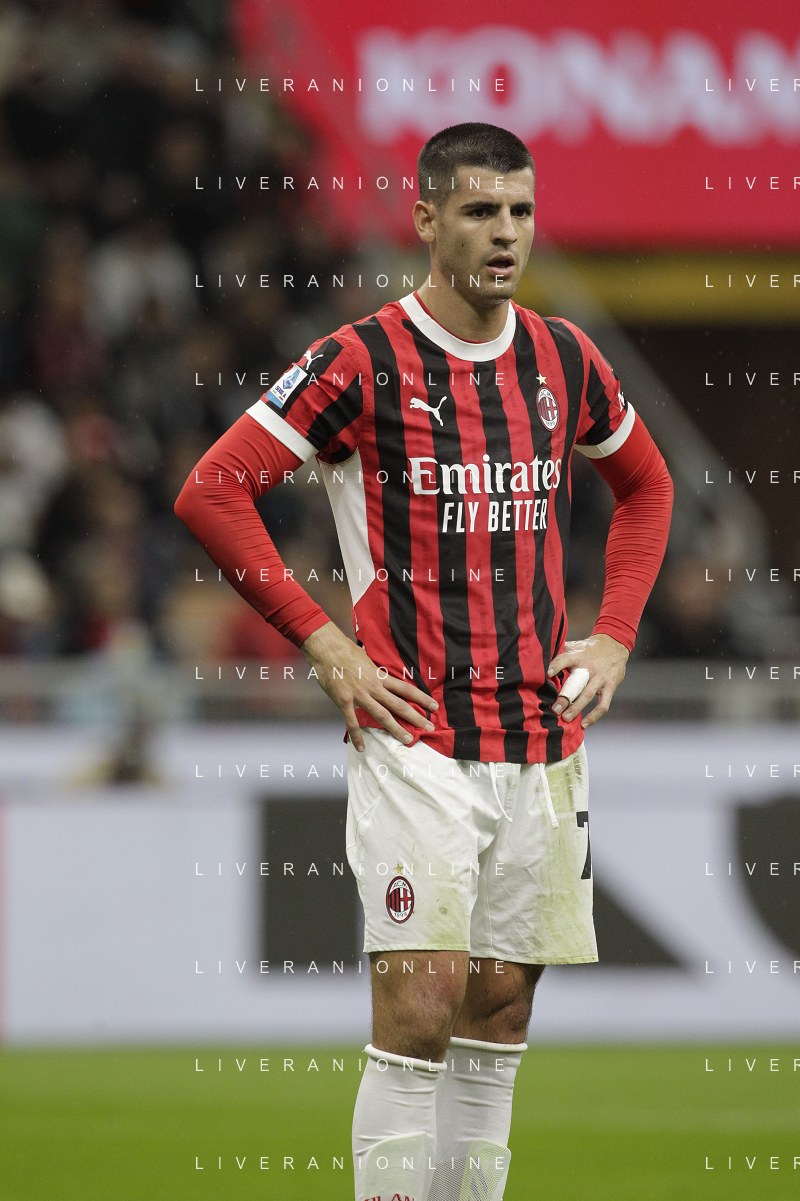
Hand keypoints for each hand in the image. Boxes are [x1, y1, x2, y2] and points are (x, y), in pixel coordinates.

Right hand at [300, 621, 437, 751]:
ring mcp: (359, 695)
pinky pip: (352, 723)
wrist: (327, 649)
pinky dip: (357, 737)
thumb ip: (376, 671)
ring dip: (396, 729)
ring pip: (382, 716)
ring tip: (407, 740)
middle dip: (416, 717)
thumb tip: (383, 675)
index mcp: (380, 676)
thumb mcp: (367, 659)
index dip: (422, 698)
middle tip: (429, 727)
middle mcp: (373, 687)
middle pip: (399, 704)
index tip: (434, 706)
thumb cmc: (346, 651)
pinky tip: (362, 748)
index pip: (406, 689)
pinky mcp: (344, 702)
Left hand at [546, 633, 628, 729]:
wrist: (615, 645)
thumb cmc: (590, 648)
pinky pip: (603, 705)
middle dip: (565, 697)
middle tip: (554, 709)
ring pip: (588, 695)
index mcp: (579, 656)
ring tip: (565, 718)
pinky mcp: (610, 687)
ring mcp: (601, 678)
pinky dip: (594, 716)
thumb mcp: (576, 645)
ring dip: (576, 708)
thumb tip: (541, 656)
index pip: (565, 659)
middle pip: (576, 683)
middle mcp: (590, 668)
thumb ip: (561, 651)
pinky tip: (583, 724)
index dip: (556, 665)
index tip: (547, 674)